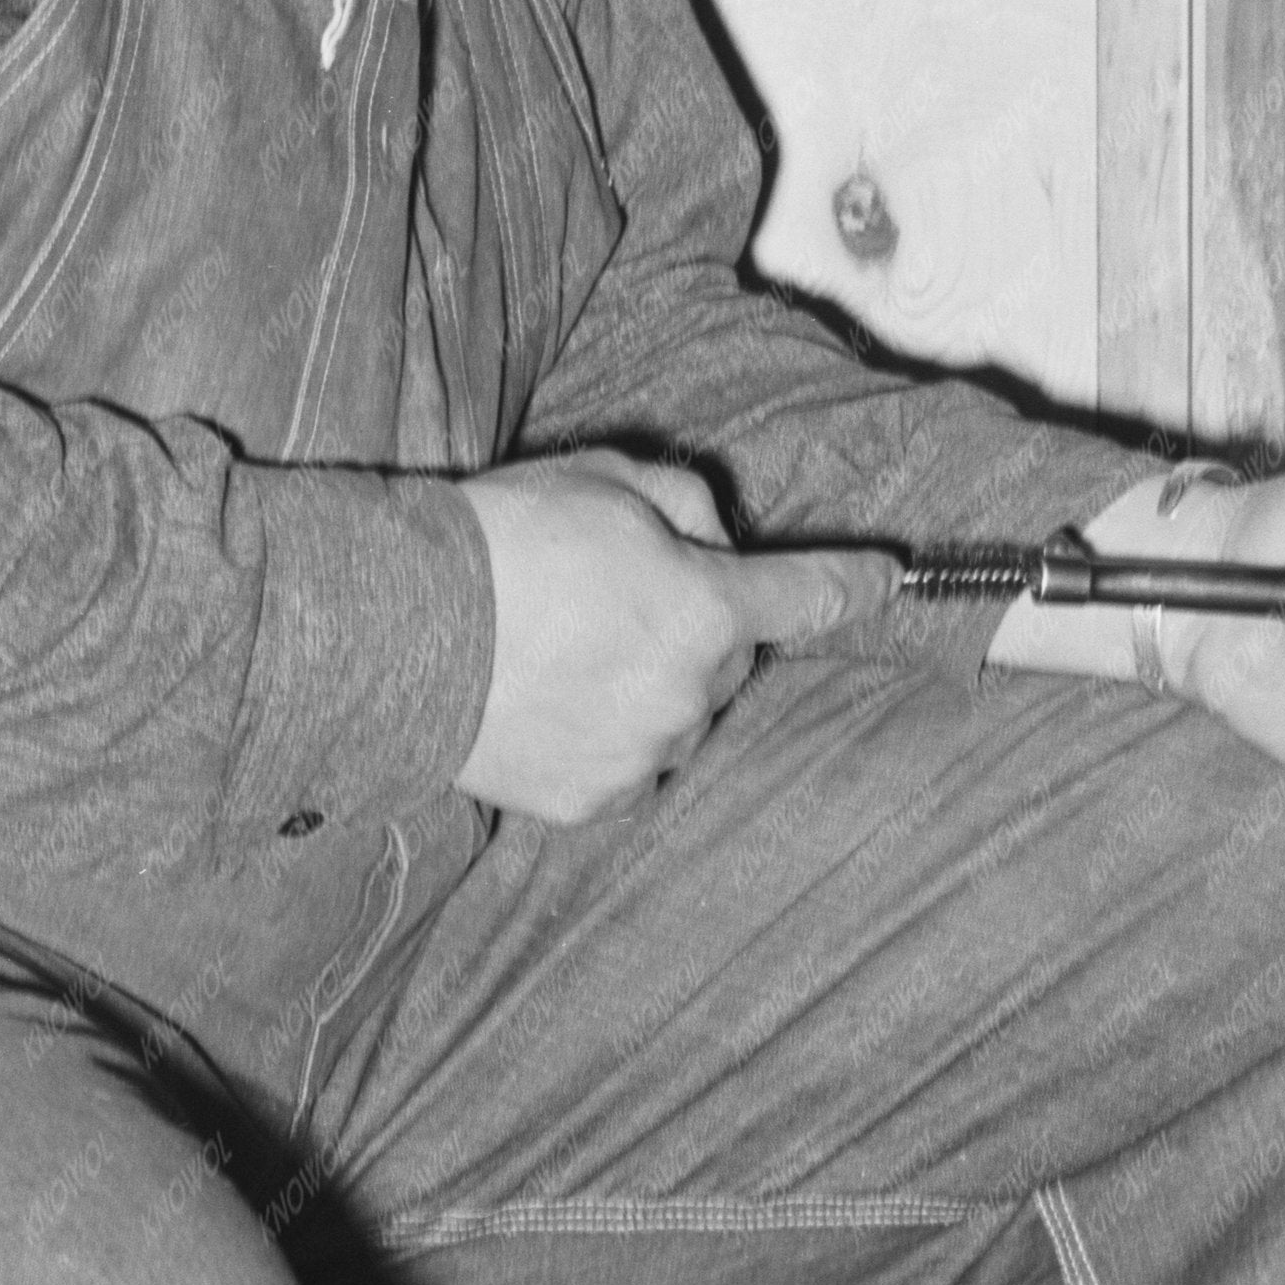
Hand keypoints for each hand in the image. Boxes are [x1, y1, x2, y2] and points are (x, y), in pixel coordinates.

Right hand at [458, 454, 883, 823]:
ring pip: (679, 717)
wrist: (396, 635)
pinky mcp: (591, 802)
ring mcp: (641, 757)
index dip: (854, 584)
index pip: (810, 597)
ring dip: (651, 686)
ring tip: (564, 651)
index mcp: (708, 611)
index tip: (888, 577)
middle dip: (697, 627)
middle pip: (729, 660)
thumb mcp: (606, 481)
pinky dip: (608, 736)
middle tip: (613, 595)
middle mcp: (689, 695)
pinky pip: (629, 765)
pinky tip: (550, 699)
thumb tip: (712, 541)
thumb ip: (685, 505)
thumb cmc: (503, 543)